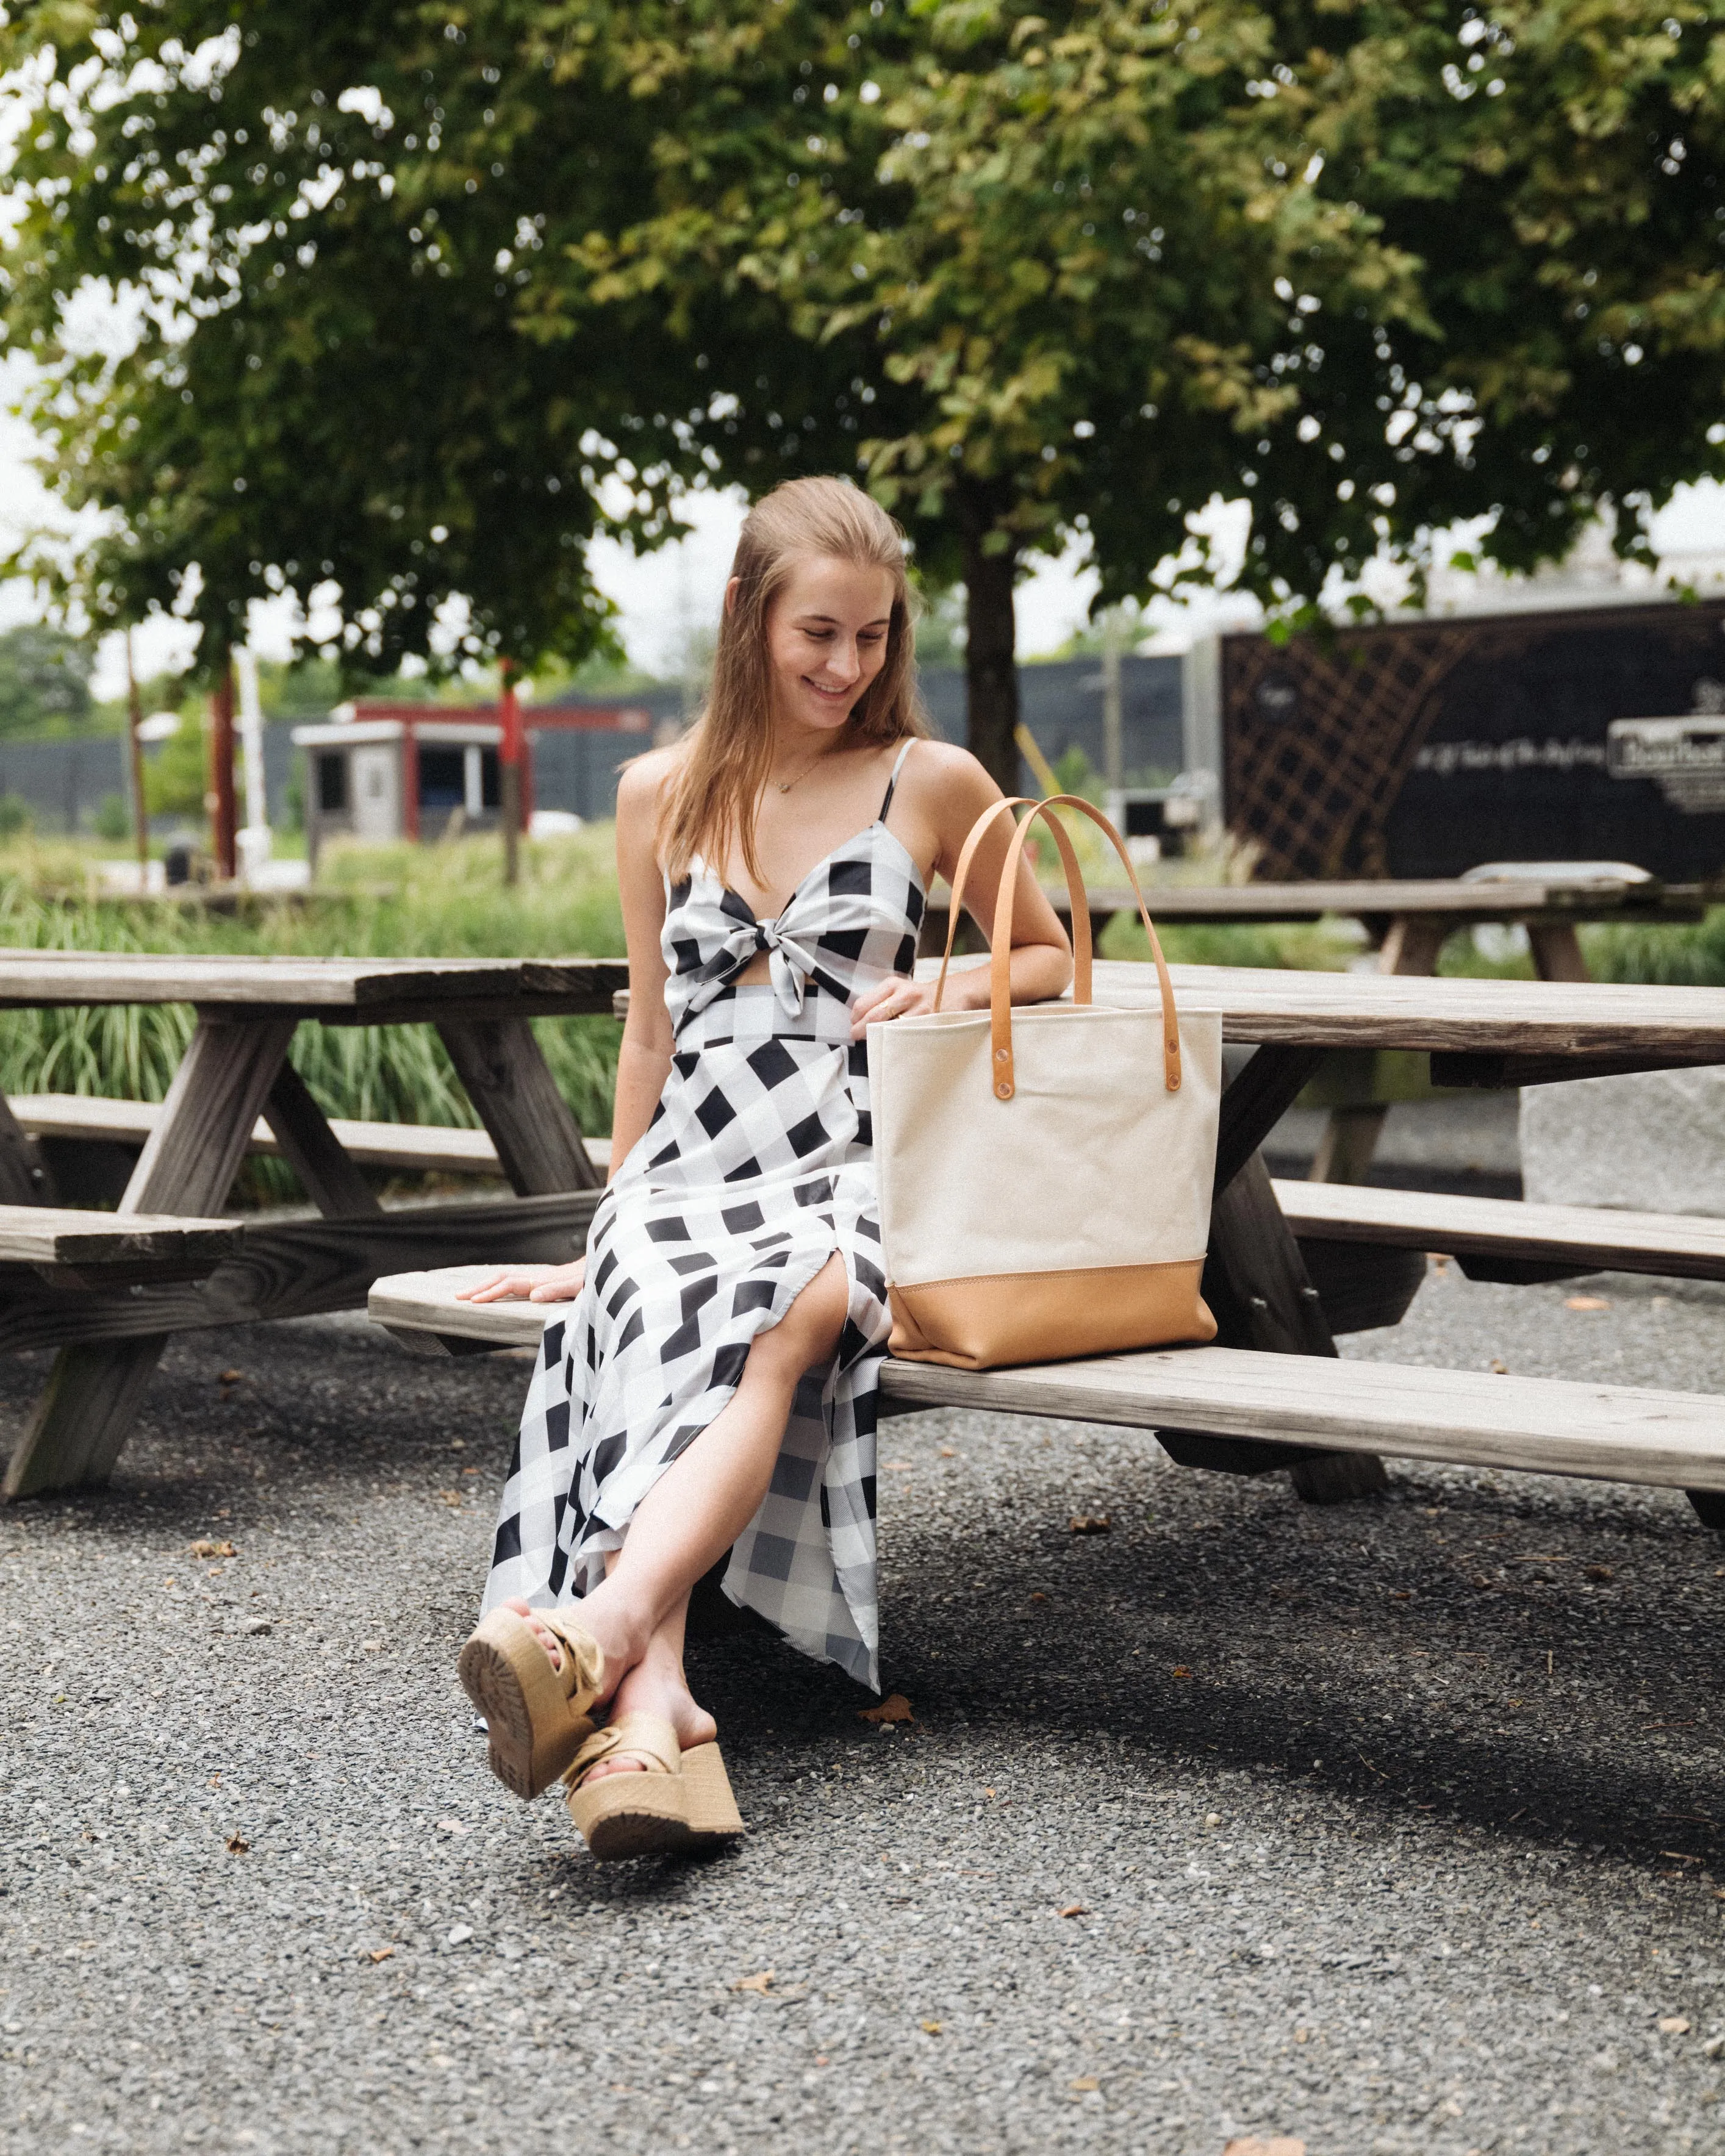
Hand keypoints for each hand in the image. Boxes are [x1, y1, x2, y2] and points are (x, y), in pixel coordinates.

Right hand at [457, 1258, 587, 1303]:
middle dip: (480, 1288)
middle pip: (504, 1279)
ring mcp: (545, 1277)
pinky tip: (498, 1290)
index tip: (472, 1301)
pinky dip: (502, 1284)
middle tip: (457, 1297)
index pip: (510, 1285)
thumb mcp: (580, 1286)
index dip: (491, 1293)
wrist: (611, 1261)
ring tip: (469, 1294)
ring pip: (510, 1278)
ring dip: (489, 1285)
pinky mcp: (550, 1280)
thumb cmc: (598, 1278)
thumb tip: (533, 1295)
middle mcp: (542, 1277)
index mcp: (545, 1280)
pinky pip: (520, 1281)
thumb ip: (559, 1290)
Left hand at [849, 974, 942, 1040]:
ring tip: (876, 1041)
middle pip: (874, 1017)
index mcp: (892, 985)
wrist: (949, 993)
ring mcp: (919, 1009)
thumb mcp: (897, 990)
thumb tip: (857, 1022)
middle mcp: (905, 994)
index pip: (864, 1004)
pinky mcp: (930, 1022)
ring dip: (880, 1039)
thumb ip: (878, 1001)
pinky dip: (897, 1042)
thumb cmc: (916, 997)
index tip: (854, 1026)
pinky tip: (894, 1044)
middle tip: (857, 1037)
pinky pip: (907, 1037)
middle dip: (861, 1031)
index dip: (855, 1019)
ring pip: (890, 1029)